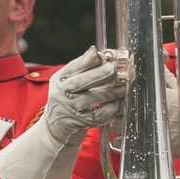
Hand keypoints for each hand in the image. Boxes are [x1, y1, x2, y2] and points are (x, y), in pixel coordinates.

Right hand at [0, 47, 124, 178]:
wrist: (56, 125)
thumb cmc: (67, 96)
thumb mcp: (67, 79)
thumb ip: (83, 67)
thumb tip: (101, 53)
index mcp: (59, 79)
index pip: (73, 67)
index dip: (89, 60)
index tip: (102, 55)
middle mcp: (62, 94)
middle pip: (80, 83)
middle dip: (99, 74)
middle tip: (114, 69)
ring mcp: (71, 109)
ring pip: (92, 99)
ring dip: (110, 92)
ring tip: (123, 86)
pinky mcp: (81, 123)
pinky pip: (98, 116)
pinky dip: (110, 109)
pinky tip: (118, 102)